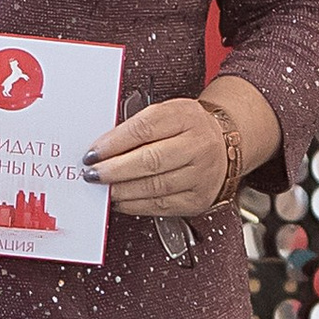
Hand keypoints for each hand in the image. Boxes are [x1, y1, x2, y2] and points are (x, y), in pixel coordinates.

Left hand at [86, 96, 234, 216]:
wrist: (225, 144)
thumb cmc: (188, 128)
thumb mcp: (167, 114)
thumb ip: (136, 128)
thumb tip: (102, 149)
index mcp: (186, 117)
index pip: (145, 129)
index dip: (114, 143)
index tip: (93, 153)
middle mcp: (198, 146)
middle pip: (150, 160)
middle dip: (115, 170)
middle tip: (93, 174)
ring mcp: (201, 174)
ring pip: (155, 186)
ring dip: (122, 190)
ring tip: (104, 188)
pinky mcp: (198, 199)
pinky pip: (161, 205)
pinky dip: (135, 204)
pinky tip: (121, 200)